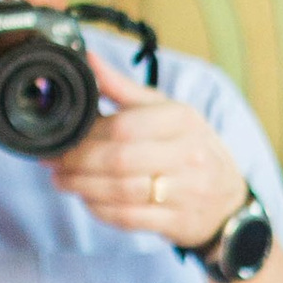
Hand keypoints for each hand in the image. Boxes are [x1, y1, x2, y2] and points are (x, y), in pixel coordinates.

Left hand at [49, 54, 250, 249]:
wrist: (229, 201)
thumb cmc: (191, 149)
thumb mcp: (168, 111)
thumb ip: (124, 89)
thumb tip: (88, 60)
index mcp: (183, 120)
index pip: (125, 126)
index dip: (87, 134)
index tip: (64, 135)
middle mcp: (188, 155)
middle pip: (119, 160)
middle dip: (78, 162)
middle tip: (53, 161)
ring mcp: (186, 191)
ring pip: (121, 191)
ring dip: (83, 187)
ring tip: (62, 180)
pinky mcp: (178, 222)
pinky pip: (129, 218)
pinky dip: (100, 209)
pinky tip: (87, 199)